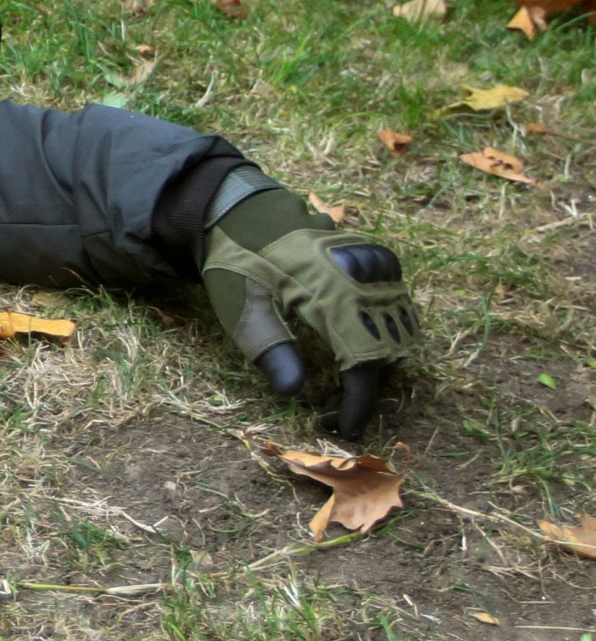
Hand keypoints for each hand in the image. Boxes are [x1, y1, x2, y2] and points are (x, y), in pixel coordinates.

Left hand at [202, 169, 416, 435]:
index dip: (358, 401)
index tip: (345, 427)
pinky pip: (398, 306)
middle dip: (365, 385)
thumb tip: (295, 392)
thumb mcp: (242, 308)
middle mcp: (366, 277)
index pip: (362, 361)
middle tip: (332, 405)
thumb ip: (269, 349)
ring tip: (342, 378)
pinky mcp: (380, 259)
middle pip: (387, 350)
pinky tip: (355, 344)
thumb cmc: (240, 264)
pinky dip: (385, 332)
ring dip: (379, 360)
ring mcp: (378, 265)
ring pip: (400, 330)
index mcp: (331, 291)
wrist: (246, 213)